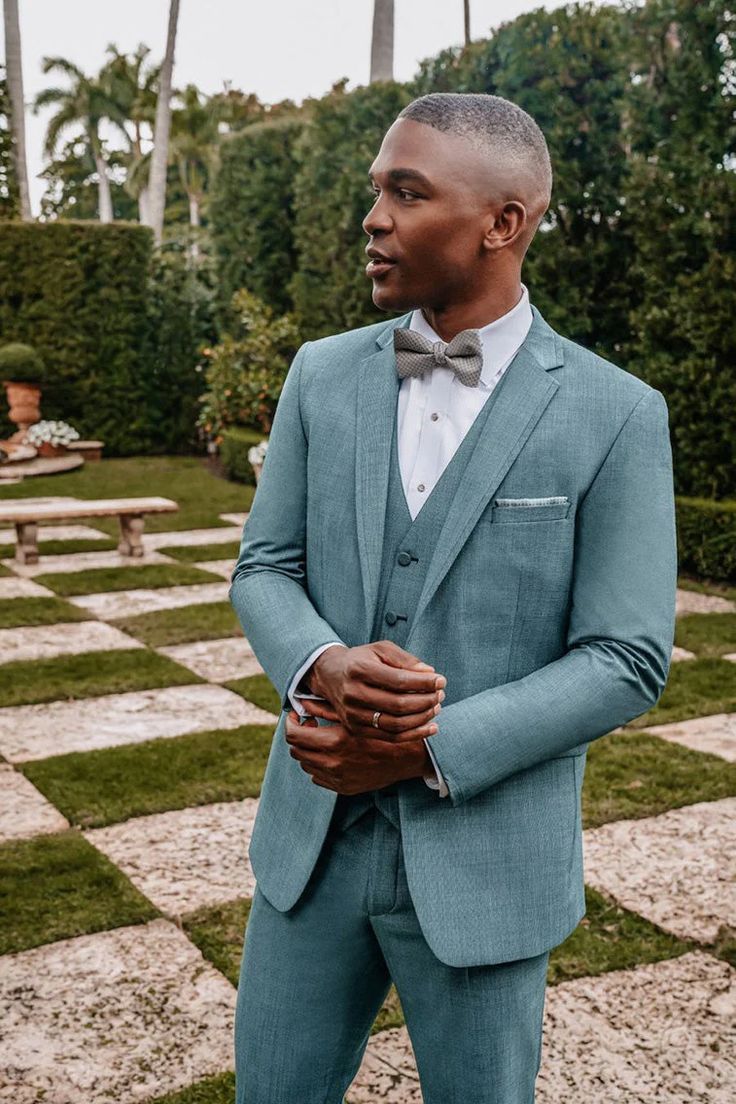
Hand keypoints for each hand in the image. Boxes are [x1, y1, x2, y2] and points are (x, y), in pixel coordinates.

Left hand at [284, 710, 428, 794]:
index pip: (294, 735)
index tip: (297, 716)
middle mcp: (333, 763)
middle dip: (298, 736)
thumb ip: (326, 708)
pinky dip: (319, 765)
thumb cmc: (384, 728)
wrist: (409, 756)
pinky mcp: (344, 788)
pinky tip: (332, 754)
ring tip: (321, 739)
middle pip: (296, 751)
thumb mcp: (355, 715)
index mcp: (334, 741)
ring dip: (308, 751)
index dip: (291, 723)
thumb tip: (302, 702)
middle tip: (309, 725)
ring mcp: (338, 778)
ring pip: (306, 765)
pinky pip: (318, 778)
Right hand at [299, 640, 446, 740]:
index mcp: (359, 670)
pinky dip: (414, 734)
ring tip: (436, 708)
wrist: (331, 676)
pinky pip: (390, 737)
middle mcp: (353, 694)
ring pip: (395, 724)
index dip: (424, 683)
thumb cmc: (362, 660)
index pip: (399, 681)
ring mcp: (353, 715)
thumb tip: (430, 674)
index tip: (441, 681)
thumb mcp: (381, 650)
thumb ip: (406, 660)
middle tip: (440, 694)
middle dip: (425, 701)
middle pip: (398, 705)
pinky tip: (431, 727)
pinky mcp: (356, 729)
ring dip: (422, 718)